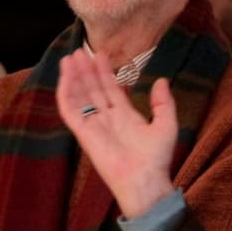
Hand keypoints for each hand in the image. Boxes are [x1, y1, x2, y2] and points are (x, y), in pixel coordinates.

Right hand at [55, 50, 177, 218]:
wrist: (144, 179)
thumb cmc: (156, 157)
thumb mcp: (166, 124)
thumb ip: (163, 102)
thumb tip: (160, 79)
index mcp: (124, 116)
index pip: (110, 89)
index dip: (104, 71)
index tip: (100, 54)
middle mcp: (106, 118)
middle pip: (92, 89)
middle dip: (86, 70)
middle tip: (80, 51)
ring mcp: (92, 124)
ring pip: (79, 96)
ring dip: (74, 77)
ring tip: (70, 58)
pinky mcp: (82, 132)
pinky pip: (69, 109)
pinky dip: (65, 92)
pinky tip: (65, 76)